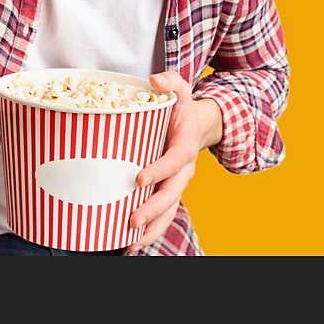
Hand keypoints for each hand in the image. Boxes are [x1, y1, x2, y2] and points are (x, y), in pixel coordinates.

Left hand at [126, 71, 202, 251]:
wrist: (194, 126)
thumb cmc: (180, 108)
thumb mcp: (180, 89)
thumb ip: (170, 81)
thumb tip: (154, 79)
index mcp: (185, 145)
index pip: (175, 160)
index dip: (159, 170)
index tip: (139, 178)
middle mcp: (184, 170)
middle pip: (172, 194)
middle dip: (153, 208)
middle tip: (132, 219)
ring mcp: (176, 184)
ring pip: (169, 212)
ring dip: (151, 228)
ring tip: (130, 241)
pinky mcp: (167, 192)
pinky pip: (162, 216)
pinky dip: (148, 232)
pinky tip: (128, 244)